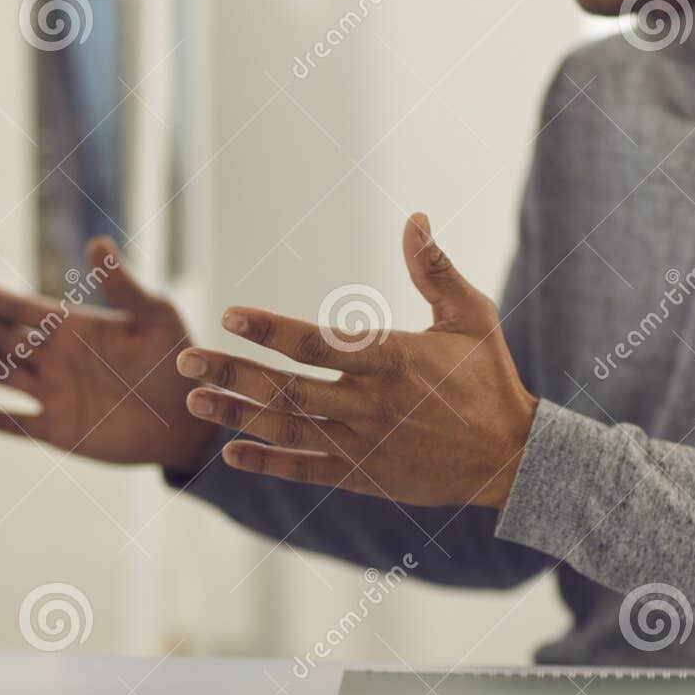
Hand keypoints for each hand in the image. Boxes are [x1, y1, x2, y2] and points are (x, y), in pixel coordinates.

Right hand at [0, 238, 218, 471]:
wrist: (191, 417)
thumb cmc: (178, 360)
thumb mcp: (156, 317)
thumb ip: (124, 286)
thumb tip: (97, 244)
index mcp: (73, 327)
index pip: (21, 309)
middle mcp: (56, 358)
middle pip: (1, 338)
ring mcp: (55, 395)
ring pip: (3, 375)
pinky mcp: (62, 431)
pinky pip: (24, 425)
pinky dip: (1, 421)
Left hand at [175, 213, 538, 508]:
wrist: (509, 457)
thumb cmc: (488, 379)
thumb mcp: (470, 317)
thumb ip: (435, 269)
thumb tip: (414, 218)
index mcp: (393, 360)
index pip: (318, 343)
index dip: (271, 330)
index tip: (230, 315)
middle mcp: (371, 405)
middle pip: (288, 389)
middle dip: (233, 373)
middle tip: (185, 359)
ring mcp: (363, 445)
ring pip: (288, 430)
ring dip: (237, 415)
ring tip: (194, 399)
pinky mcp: (362, 476)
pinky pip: (305, 470)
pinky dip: (266, 463)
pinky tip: (230, 453)